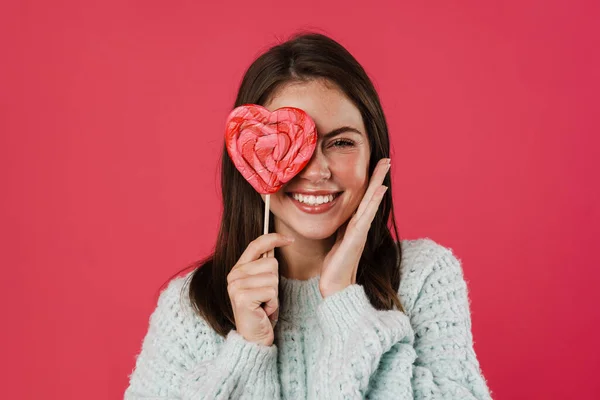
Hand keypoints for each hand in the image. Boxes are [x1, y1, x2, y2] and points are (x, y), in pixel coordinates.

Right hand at [227, 233, 294, 345]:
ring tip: (264, 304)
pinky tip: (263, 311)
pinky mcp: (242, 297)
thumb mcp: (263, 284)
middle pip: (270, 263)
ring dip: (274, 294)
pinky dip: (273, 303)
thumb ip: (264, 265)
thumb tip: (277, 242)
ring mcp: (235, 286)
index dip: (273, 239)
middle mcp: (234, 275)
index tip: (290, 239)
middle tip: (266, 297)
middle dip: (275, 281)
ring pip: (272, 277)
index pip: (256, 245)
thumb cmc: (261, 310)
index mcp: (238, 269)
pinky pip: (271, 291)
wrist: (253, 338)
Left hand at [319, 158, 390, 297]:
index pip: (364, 199)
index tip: (376, 165)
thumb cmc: (334, 266)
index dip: (370, 182)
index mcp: (355, 225)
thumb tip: (335, 215)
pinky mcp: (356, 238)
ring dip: (378, 182)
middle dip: (378, 177)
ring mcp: (360, 231)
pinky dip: (374, 201)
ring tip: (384, 166)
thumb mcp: (336, 240)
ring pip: (371, 202)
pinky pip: (365, 215)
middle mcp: (361, 225)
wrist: (336, 287)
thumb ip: (341, 228)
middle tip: (386, 159)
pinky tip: (379, 189)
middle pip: (371, 196)